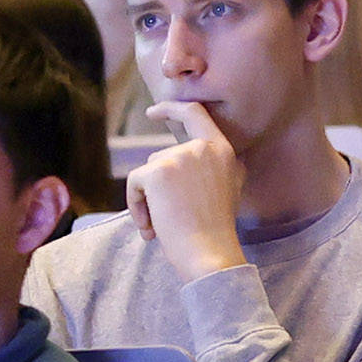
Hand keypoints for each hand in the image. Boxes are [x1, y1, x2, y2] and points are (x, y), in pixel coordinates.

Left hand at [124, 103, 252, 278]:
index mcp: (223, 150)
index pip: (196, 114)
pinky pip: (134, 183)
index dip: (172, 109)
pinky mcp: (159, 171)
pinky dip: (135, 205)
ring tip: (162, 226)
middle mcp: (203, 147)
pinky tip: (150, 227)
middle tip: (167, 218)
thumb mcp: (227, 188)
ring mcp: (181, 156)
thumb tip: (180, 156)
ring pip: (147, 173)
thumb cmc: (214, 230)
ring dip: (147, 200)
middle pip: (162, 157)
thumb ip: (211, 166)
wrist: (210, 253)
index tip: (154, 111)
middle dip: (157, 188)